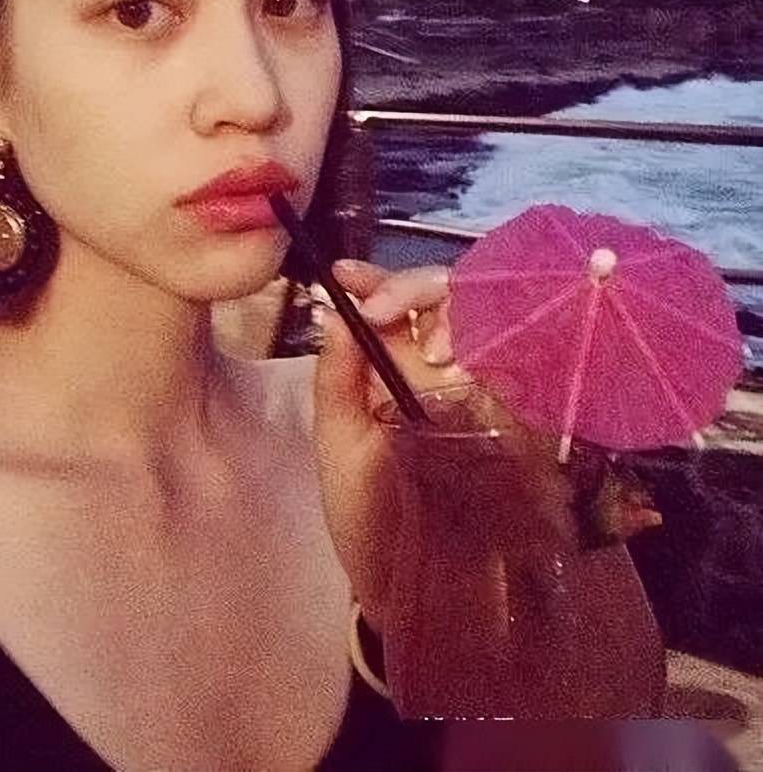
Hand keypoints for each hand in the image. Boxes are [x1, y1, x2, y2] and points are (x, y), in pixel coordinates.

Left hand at [309, 258, 580, 716]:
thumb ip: (337, 381)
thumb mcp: (339, 449)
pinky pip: (538, 382)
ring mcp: (497, 399)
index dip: (384, 280)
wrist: (411, 592)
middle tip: (388, 315)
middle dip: (424, 293)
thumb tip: (335, 312)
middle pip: (460, 297)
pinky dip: (520, 362)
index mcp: (402, 368)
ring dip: (470, 320)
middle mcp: (454, 373)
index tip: (348, 281)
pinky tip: (490, 370)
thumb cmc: (368, 517)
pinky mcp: (532, 432)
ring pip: (502, 327)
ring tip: (436, 345)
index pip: (408, 301)